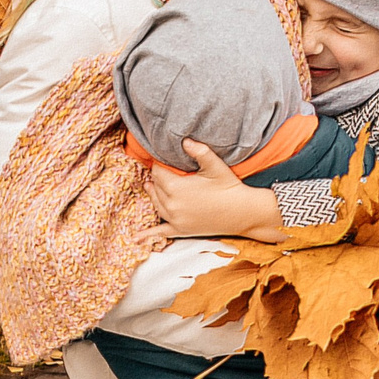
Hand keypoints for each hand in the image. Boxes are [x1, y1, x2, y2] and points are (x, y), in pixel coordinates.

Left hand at [149, 139, 287, 240]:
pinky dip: (148, 234)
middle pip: (155, 187)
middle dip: (158, 179)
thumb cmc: (229, 187)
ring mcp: (175, 219)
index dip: (160, 165)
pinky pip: (160, 232)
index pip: (157, 172)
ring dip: (154, 194)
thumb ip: (199, 151)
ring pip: (156, 204)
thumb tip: (184, 140)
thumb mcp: (215, 165)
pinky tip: (135, 237)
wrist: (243, 212)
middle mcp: (172, 205)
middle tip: (164, 172)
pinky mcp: (181, 230)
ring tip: (152, 186)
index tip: (165, 161)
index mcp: (176, 187)